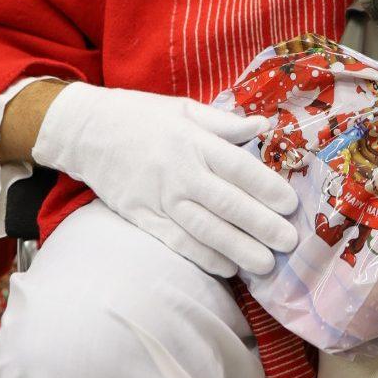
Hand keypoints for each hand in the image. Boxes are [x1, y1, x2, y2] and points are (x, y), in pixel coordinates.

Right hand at [31, 83, 298, 278]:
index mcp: (194, 141)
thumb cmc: (142, 116)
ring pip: (204, 229)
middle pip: (226, 203)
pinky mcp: (142, 217)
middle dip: (260, 225)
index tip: (290, 204)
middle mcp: (179, 171)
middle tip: (288, 242)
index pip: (238, 167)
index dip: (266, 187)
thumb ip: (225, 123)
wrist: (87, 131)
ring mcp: (159, 198)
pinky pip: (176, 242)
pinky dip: (202, 257)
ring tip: (265, 265)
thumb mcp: (184, 109)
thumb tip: (263, 125)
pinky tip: (226, 268)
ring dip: (237, 249)